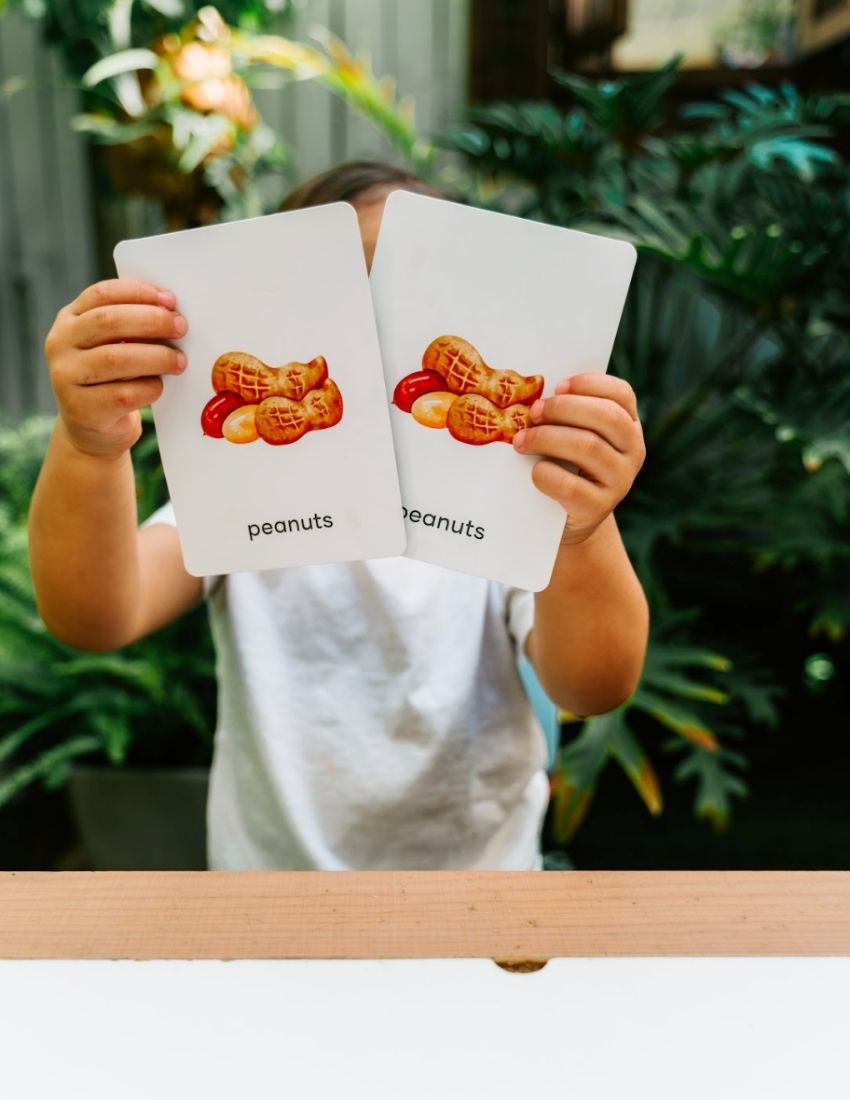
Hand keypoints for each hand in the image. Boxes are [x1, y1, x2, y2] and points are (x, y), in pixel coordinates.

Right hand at [44, 279, 187, 459]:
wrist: (92, 429)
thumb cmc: (111, 379)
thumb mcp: (112, 345)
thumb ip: (130, 326)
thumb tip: (172, 311)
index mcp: (69, 320)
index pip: (101, 294)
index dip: (138, 293)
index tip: (170, 300)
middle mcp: (60, 345)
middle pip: (109, 321)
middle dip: (152, 321)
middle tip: (180, 327)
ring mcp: (66, 377)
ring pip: (116, 358)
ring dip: (157, 357)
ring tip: (179, 361)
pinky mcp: (82, 409)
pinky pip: (124, 394)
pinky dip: (150, 388)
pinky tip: (158, 386)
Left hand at [512, 373, 645, 544]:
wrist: (567, 520)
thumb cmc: (564, 467)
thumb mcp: (572, 438)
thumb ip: (566, 417)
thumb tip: (534, 397)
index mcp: (629, 426)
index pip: (621, 394)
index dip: (589, 384)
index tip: (557, 386)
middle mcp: (633, 452)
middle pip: (606, 416)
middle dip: (563, 408)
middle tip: (533, 412)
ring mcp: (620, 481)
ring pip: (588, 446)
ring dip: (547, 437)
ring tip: (522, 441)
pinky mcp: (598, 508)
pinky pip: (570, 485)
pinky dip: (545, 473)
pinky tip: (534, 471)